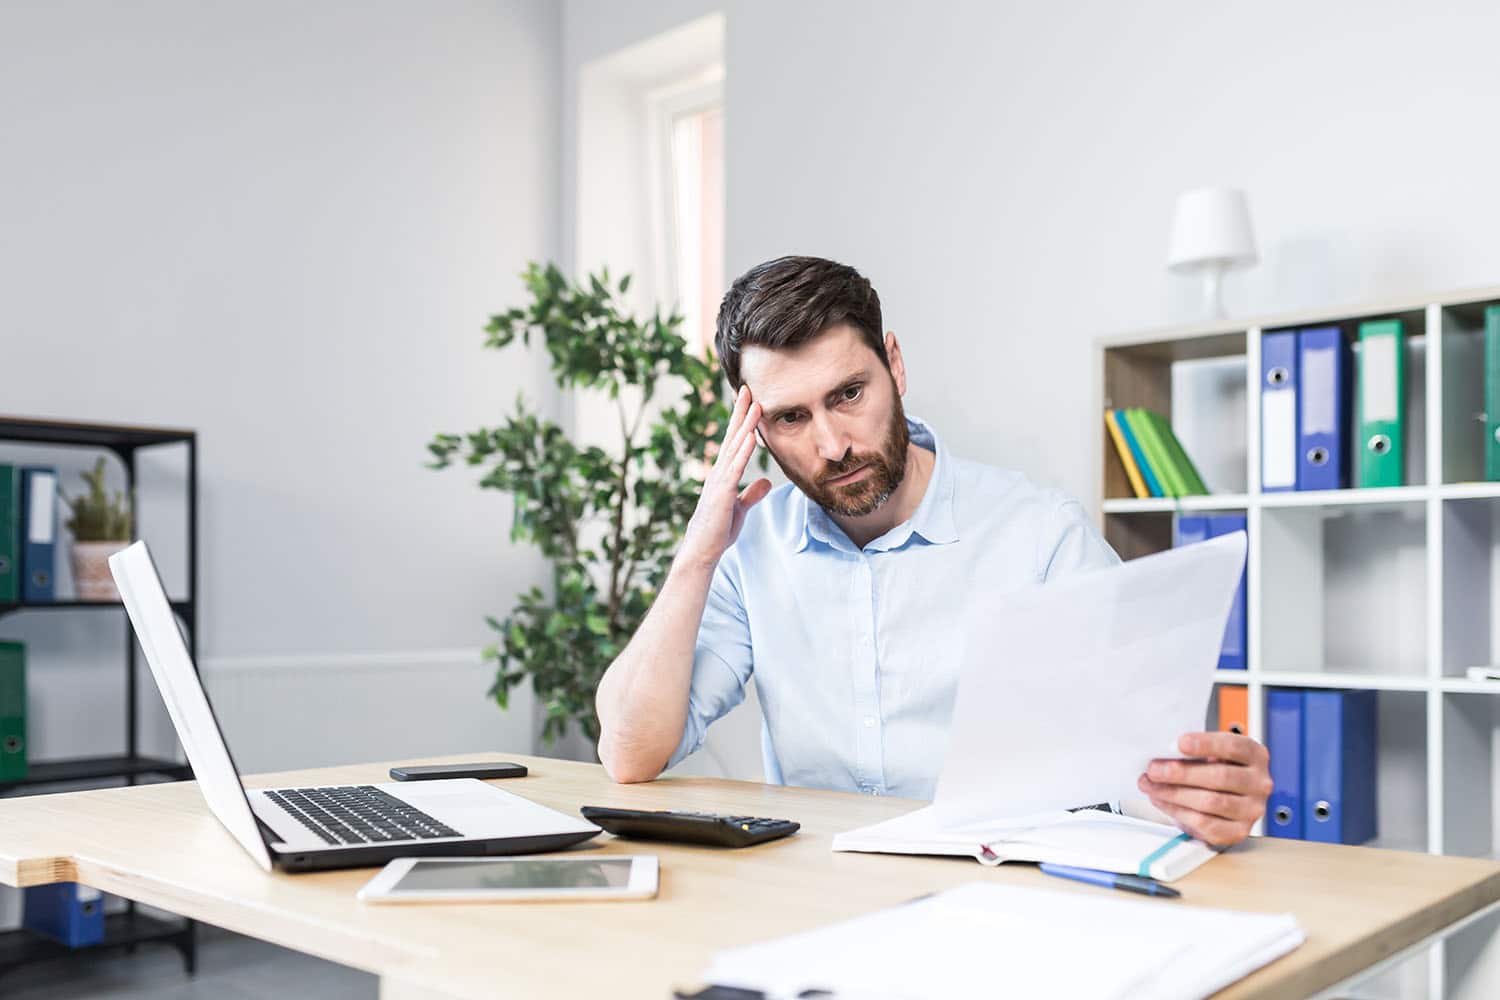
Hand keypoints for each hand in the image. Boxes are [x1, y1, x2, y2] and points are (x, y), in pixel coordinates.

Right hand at [678, 385, 771, 570]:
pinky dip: (744, 451)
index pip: (734, 442)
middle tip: (747, 389)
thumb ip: (752, 493)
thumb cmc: (718, 530)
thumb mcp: (740, 508)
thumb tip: (766, 481)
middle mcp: (719, 472)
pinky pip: (736, 468)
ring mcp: (719, 481)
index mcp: (723, 474)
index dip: (742, 421)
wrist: (702, 550)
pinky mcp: (723, 493)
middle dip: (741, 413)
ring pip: (735, 447)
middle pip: (732, 437)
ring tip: (754, 404)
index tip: (749, 401)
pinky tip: (752, 436)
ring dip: (745, 425)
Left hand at [1137, 731, 1271, 847]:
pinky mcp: (1239, 831)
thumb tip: (1162, 755)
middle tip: (1154, 769)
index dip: (1205, 744)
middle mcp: (1259, 783)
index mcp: (1254, 755)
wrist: (1226, 798)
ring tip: (1151, 786)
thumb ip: (1193, 752)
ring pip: (1210, 802)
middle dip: (1180, 773)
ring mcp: (1252, 809)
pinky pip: (1205, 824)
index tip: (1180, 743)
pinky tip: (1162, 802)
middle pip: (1220, 777)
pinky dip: (1178, 811)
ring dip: (1174, 793)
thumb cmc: (1214, 770)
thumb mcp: (1209, 753)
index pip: (1233, 747)